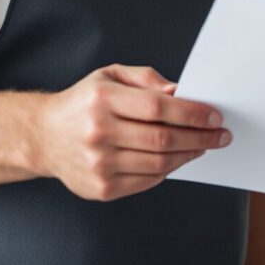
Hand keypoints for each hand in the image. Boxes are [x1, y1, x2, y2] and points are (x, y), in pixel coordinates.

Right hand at [32, 64, 229, 201]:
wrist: (44, 137)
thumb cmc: (82, 103)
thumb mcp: (109, 76)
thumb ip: (146, 79)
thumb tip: (180, 92)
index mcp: (102, 99)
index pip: (159, 107)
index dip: (192, 113)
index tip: (214, 116)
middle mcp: (99, 132)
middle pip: (163, 138)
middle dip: (200, 137)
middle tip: (219, 134)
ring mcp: (99, 164)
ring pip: (159, 163)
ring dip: (189, 155)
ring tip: (203, 146)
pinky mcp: (102, 188)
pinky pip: (147, 180)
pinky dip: (168, 169)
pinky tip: (177, 159)